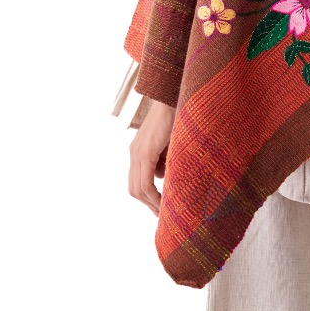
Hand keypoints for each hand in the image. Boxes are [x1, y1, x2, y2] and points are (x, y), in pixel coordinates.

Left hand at [128, 99, 175, 216]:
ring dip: (151, 203)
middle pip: (133, 189)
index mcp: (139, 151)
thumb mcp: (170, 143)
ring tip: (165, 211)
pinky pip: (145, 182)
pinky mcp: (145, 151)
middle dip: (148, 204)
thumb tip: (164, 176)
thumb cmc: (176, 116)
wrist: (173, 96)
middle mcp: (134, 153)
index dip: (147, 197)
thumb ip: (164, 158)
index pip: (137, 182)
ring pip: (137, 188)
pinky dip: (153, 195)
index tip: (161, 207)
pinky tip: (163, 201)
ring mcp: (138, 152)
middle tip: (162, 214)